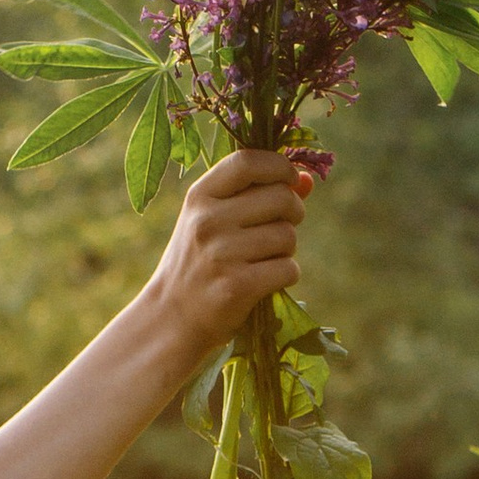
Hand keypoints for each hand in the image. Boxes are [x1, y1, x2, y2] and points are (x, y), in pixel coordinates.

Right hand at [146, 148, 310, 370]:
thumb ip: (256, 195)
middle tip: (279, 229)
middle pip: (281, 198)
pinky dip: (286, 276)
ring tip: (262, 260)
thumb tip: (306, 180)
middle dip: (293, 213)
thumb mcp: (214, 221)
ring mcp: (220, 254)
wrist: (172, 317)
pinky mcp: (236, 286)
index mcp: (199, 197)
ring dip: (286, 250)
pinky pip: (288, 269)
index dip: (279, 166)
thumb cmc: (200, 262)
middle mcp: (207, 221)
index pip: (248, 161)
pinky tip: (264, 282)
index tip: (289, 180)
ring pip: (288, 236)